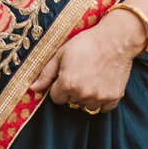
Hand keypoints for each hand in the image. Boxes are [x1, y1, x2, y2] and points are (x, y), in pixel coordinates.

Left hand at [26, 9, 142, 114]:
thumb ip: (46, 73)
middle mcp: (82, 94)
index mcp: (67, 84)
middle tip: (80, 73)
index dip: (59, 86)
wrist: (115, 40)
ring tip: (91, 78)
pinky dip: (101, 100)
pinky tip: (101, 85)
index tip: (66, 76)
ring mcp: (99, 98)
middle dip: (73, 91)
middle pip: (72, 102)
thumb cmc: (86, 43)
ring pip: (87, 106)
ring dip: (86, 96)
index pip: (56, 98)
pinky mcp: (114, 98)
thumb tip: (32, 88)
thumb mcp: (61, 54)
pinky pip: (103, 108)